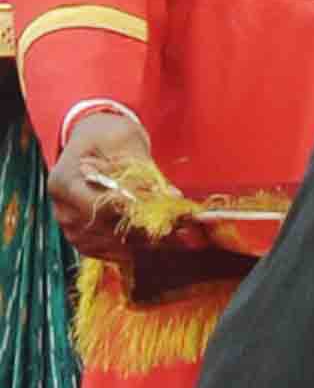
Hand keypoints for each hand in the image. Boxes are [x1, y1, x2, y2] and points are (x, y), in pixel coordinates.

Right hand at [50, 106, 162, 252]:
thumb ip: (145, 171)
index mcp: (64, 180)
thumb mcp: (126, 141)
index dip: (132, 212)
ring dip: (139, 243)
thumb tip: (171, 197)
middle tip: (178, 230)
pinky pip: (104, 251)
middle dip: (141, 230)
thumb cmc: (108, 136)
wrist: (93, 141)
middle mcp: (60, 207)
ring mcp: (67, 224)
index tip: (164, 213)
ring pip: (105, 245)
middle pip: (102, 229)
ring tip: (171, 235)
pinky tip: (152, 239)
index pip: (98, 206)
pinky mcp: (79, 236)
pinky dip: (129, 249)